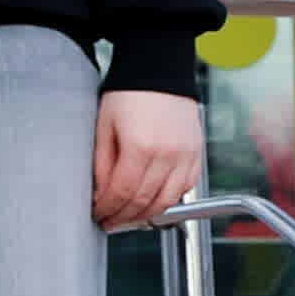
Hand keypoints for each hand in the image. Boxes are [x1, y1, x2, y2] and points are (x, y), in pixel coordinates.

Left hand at [100, 90, 210, 232]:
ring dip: (147, 215)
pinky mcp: (197, 153)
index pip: (122, 193)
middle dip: (124, 217)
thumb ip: (102, 164)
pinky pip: (186, 187)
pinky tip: (153, 203)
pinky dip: (169, 200)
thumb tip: (99, 194)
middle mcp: (168, 154)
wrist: (157, 73)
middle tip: (109, 222)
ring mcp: (186, 155)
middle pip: (144, 201)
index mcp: (140, 147)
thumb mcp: (103, 128)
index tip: (97, 214)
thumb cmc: (126, 96)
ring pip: (168, 200)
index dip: (107, 209)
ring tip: (128, 218)